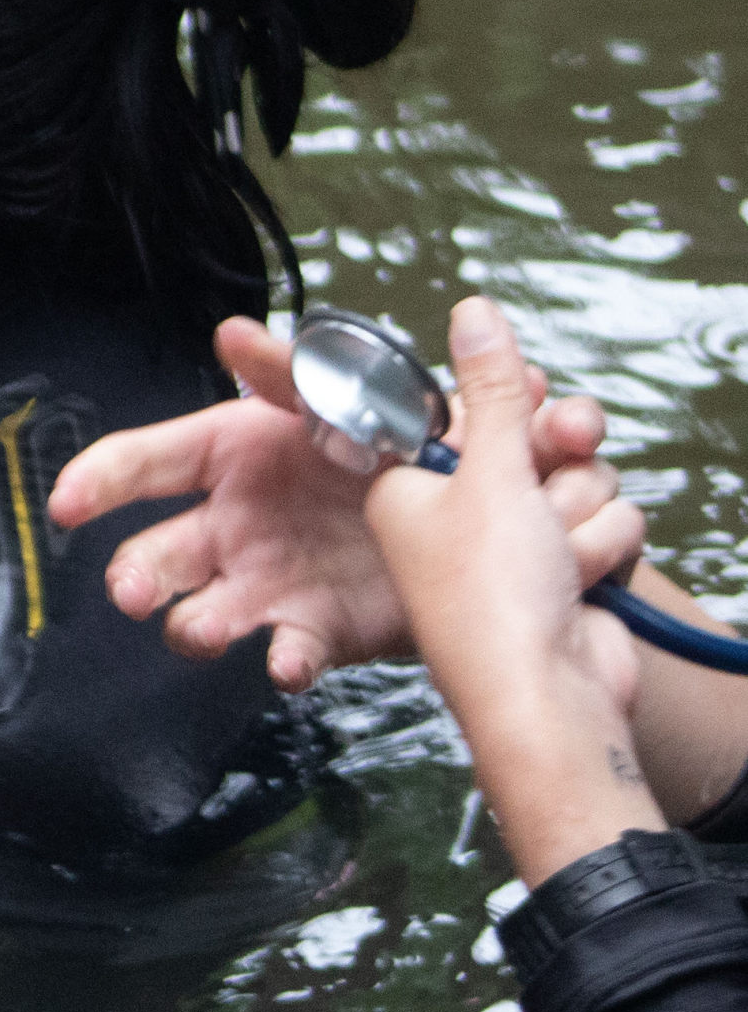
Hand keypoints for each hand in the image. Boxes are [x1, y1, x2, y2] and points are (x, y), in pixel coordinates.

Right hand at [50, 312, 618, 689]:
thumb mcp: (347, 394)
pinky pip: (289, 652)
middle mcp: (236, 525)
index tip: (66, 504)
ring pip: (206, 613)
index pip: (144, 464)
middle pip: (160, 553)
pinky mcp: (318, 629)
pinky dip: (285, 662)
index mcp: (230, 458)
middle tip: (131, 589)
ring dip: (194, 626)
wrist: (476, 506)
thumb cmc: (395, 442)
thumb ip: (292, 371)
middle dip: (137, 574)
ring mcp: (270, 582)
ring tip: (200, 629)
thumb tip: (233, 332)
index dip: (97, 480)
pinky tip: (288, 660)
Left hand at [371, 296, 657, 882]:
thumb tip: (474, 314)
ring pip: (579, 477)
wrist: (548, 697)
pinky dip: (599, 550)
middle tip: (560, 458)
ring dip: (579, 513)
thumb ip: (493, 391)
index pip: (467, 408)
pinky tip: (578, 581)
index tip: (534, 400)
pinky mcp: (564, 566)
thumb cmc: (489, 600)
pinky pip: (602, 522)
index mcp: (407, 481)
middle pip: (534, 439)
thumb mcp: (487, 475)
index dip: (508, 406)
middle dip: (558, 459)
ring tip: (552, 554)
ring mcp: (515, 540)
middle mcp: (458, 508)